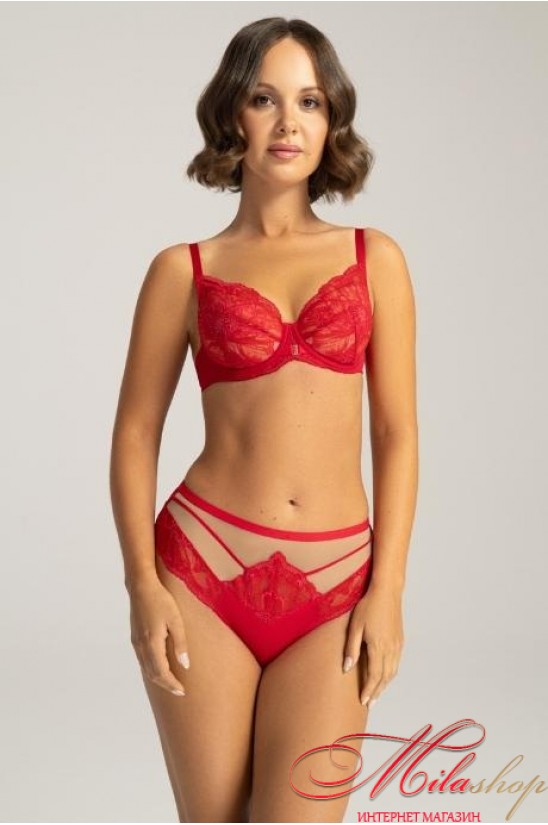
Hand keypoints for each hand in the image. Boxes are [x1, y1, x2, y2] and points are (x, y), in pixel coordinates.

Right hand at [129, 576, 189, 696]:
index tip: (182, 691)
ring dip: (158, 678)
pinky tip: (159, 667)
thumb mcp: (175, 621)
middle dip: (166, 684)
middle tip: (179, 691)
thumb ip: (180, 644)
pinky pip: (142, 660)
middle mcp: (141, 646)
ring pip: (146, 668)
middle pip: (152, 674)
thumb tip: (185, 665)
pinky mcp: (135, 637)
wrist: (141, 587)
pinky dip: (151, 669)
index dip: (172, 684)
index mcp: (152, 643)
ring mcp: (136, 642)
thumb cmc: (161, 601)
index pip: (162, 672)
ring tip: (171, 682)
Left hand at [343, 582, 403, 706]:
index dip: (369, 690)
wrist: (387, 592)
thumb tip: (347, 668)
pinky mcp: (400, 640)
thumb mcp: (355, 626)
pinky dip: (390, 674)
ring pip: (393, 672)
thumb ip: (351, 649)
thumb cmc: (368, 606)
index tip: (363, 701)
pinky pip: (396, 663)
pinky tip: (384, 676)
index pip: (374, 676)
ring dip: (384, 685)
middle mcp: (391, 649)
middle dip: (377, 692)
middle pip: (385, 678)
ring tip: (376, 694)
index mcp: (378, 646)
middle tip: (369, 704)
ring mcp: (397, 645)